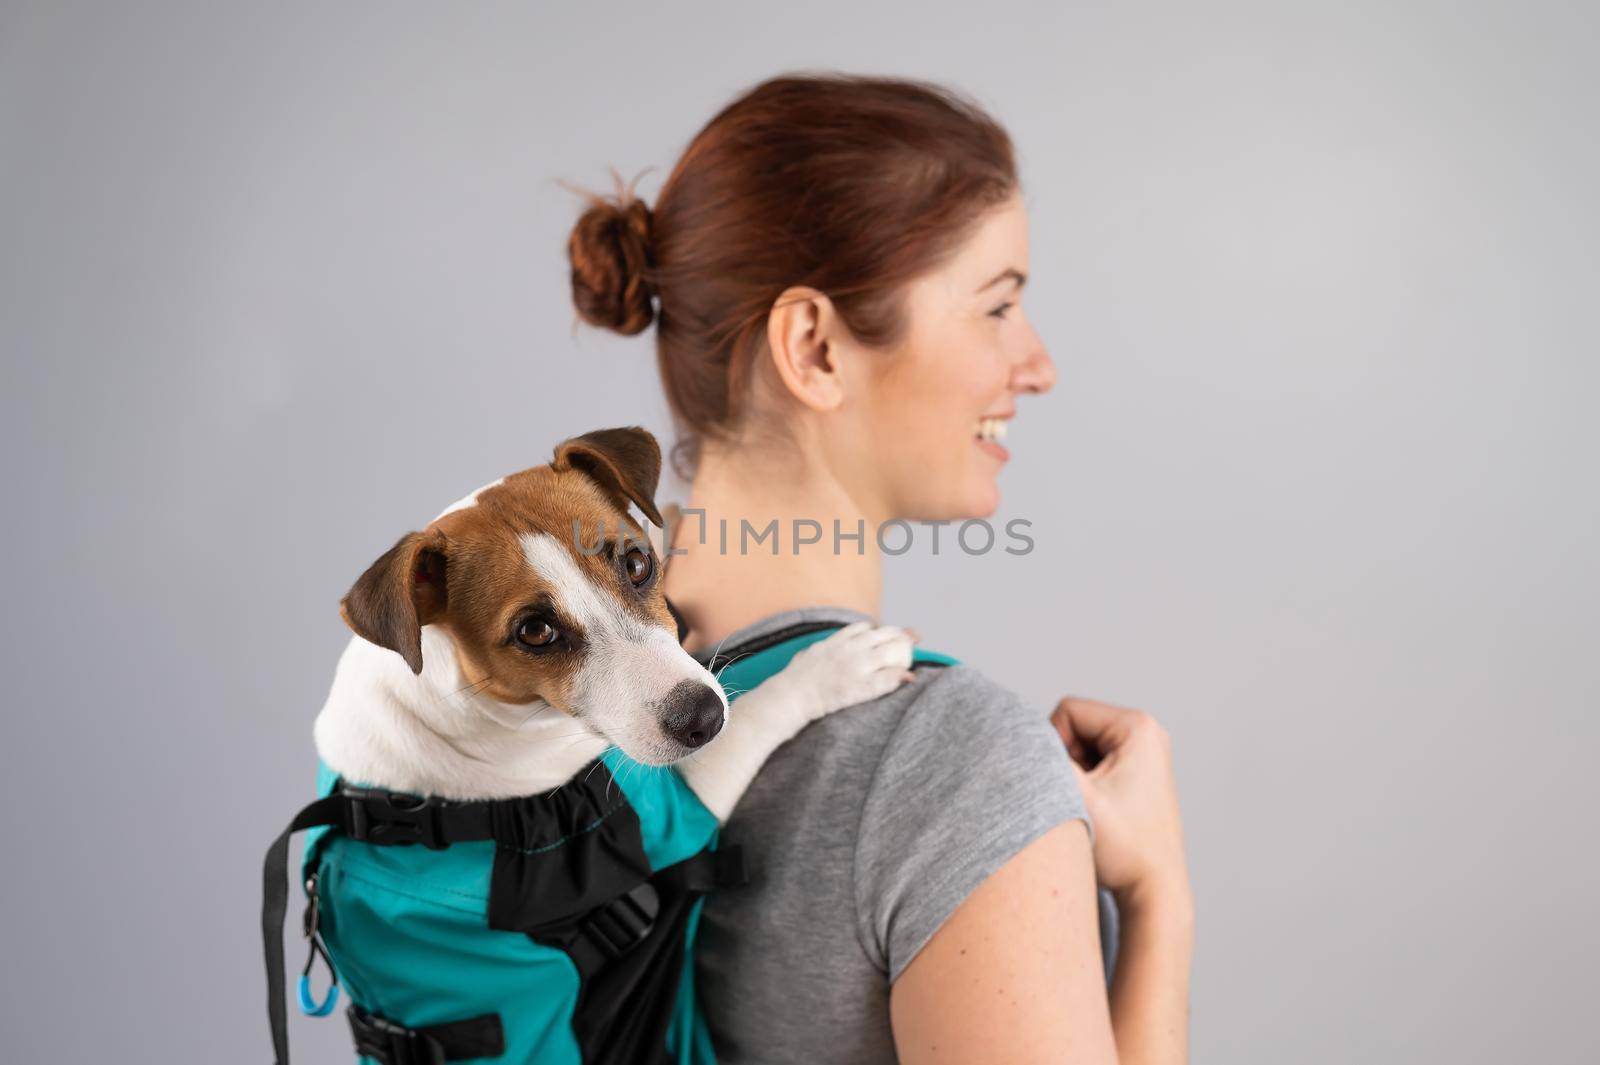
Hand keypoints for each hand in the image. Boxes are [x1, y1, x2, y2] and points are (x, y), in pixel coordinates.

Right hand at [768, 622, 914, 723]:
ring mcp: (856, 667)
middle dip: (900, 636)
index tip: (889, 633)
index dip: (880, 629)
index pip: (865, 628)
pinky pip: (885, 680)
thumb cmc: (794, 679)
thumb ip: (820, 649)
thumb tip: (816, 651)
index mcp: (837, 640)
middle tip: (912, 639)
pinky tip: (909, 678)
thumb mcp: (807, 654)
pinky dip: (899, 678)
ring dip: (905, 653)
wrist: (790, 695)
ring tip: (912, 658)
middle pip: (884, 636)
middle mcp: (850, 649)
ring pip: (890, 654)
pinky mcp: (859, 687)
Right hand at [1051, 696, 1191, 913]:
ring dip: (1075, 774)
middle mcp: (1149, 732)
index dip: (1053, 745)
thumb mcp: (1074, 799)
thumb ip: (1041, 760)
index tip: (1068, 785)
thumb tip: (1012, 736)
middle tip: (1081, 799)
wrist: (1156, 890)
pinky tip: (1100, 812)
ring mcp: (1148, 752)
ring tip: (1092, 808)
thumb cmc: (1124, 850)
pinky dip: (1087, 783)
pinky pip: (1097, 760)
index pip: (1068, 711)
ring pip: (1083, 745)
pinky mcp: (1142, 770)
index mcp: (1138, 727)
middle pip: (1076, 725)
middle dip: (1066, 761)